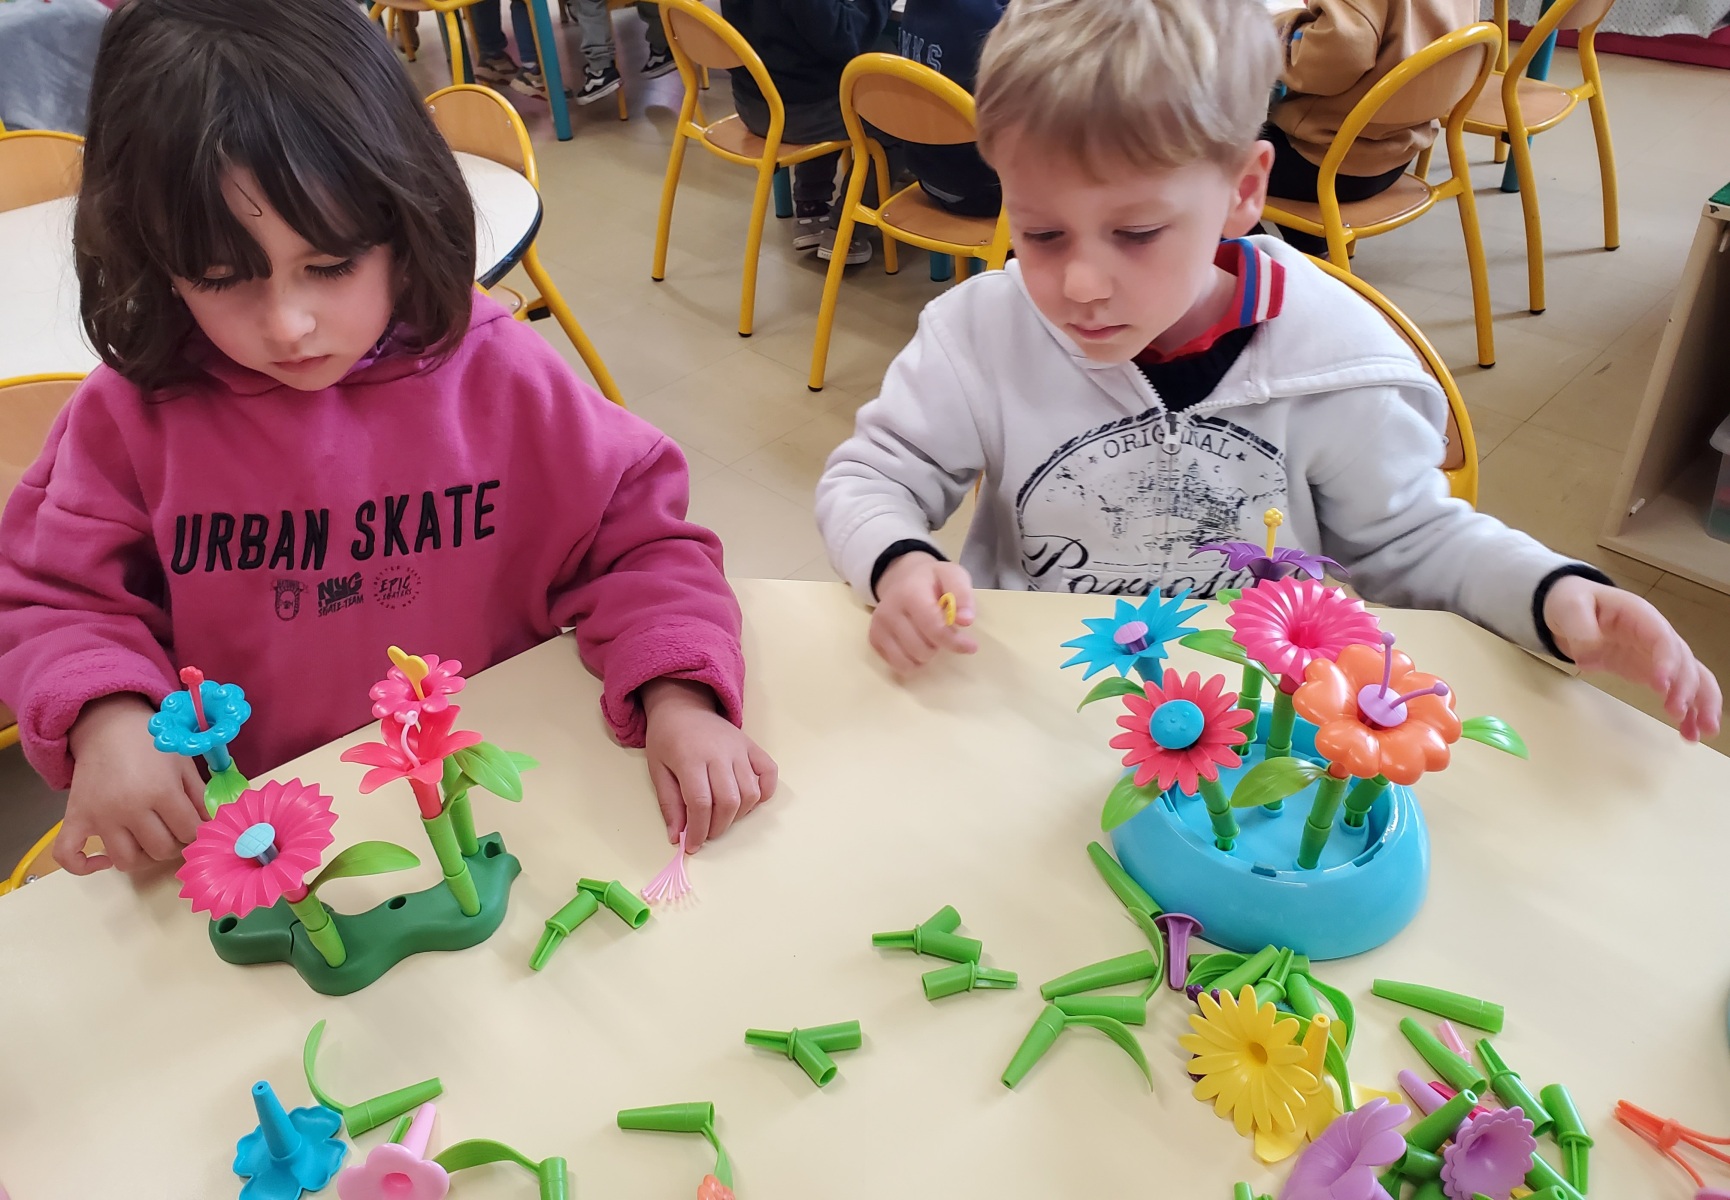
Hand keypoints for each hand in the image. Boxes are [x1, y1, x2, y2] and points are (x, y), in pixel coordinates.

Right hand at [61, 694, 206, 873]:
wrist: (108, 727)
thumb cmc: (151, 745)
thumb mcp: (184, 764)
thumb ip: (200, 797)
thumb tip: (210, 826)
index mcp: (161, 791)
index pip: (189, 832)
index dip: (198, 833)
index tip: (196, 827)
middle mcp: (129, 808)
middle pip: (161, 850)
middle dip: (175, 845)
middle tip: (174, 832)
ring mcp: (100, 817)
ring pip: (126, 861)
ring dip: (142, 858)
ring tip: (148, 842)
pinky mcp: (74, 819)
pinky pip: (68, 855)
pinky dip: (83, 866)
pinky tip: (103, 861)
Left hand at [641, 679, 777, 850]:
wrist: (683, 706)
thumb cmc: (666, 739)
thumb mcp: (657, 770)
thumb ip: (669, 804)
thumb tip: (677, 837)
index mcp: (690, 759)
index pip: (700, 803)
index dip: (698, 830)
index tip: (692, 845)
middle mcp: (719, 753)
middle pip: (728, 801)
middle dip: (718, 827)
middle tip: (706, 834)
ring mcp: (739, 749)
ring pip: (750, 792)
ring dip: (738, 815)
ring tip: (722, 817)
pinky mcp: (752, 746)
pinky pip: (769, 772)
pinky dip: (765, 792)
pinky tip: (749, 801)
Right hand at [869, 553, 977, 672]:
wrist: (902, 577)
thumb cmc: (933, 580)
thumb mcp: (953, 576)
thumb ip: (962, 596)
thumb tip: (966, 621)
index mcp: (910, 592)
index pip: (932, 627)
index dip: (953, 641)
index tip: (971, 646)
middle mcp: (889, 610)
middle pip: (922, 649)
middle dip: (939, 646)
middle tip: (942, 632)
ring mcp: (878, 626)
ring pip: (909, 661)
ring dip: (926, 655)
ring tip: (928, 637)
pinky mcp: (874, 639)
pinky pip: (897, 665)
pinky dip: (911, 662)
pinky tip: (916, 646)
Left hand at [1544, 576, 1722, 741]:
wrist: (1572, 610)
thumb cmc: (1573, 603)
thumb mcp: (1569, 607)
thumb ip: (1579, 627)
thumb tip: (1588, 654)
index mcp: (1640, 616)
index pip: (1662, 638)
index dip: (1667, 661)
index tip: (1661, 685)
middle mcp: (1658, 635)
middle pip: (1683, 661)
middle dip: (1686, 687)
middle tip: (1676, 712)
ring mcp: (1657, 655)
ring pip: (1692, 677)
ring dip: (1701, 703)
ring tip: (1700, 732)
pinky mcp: (1652, 672)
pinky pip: (1677, 690)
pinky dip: (1687, 711)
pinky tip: (1689, 733)